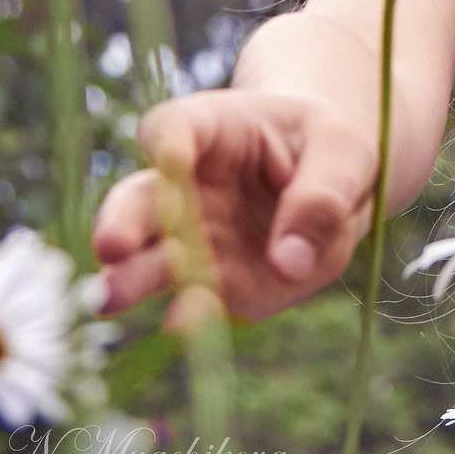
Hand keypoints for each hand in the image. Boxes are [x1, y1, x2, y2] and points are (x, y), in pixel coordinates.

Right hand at [91, 90, 380, 329]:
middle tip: (110, 246)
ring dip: (135, 280)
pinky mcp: (220, 285)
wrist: (337, 185)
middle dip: (124, 223)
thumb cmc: (328, 149)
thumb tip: (289, 263)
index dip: (168, 141)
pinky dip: (192, 315)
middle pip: (142, 199)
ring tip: (110, 299)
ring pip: (155, 259)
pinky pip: (200, 301)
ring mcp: (198, 242)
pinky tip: (181, 326)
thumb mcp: (344, 152)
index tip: (170, 155)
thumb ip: (322, 195)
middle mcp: (188, 188)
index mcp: (213, 129)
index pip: (175, 127)